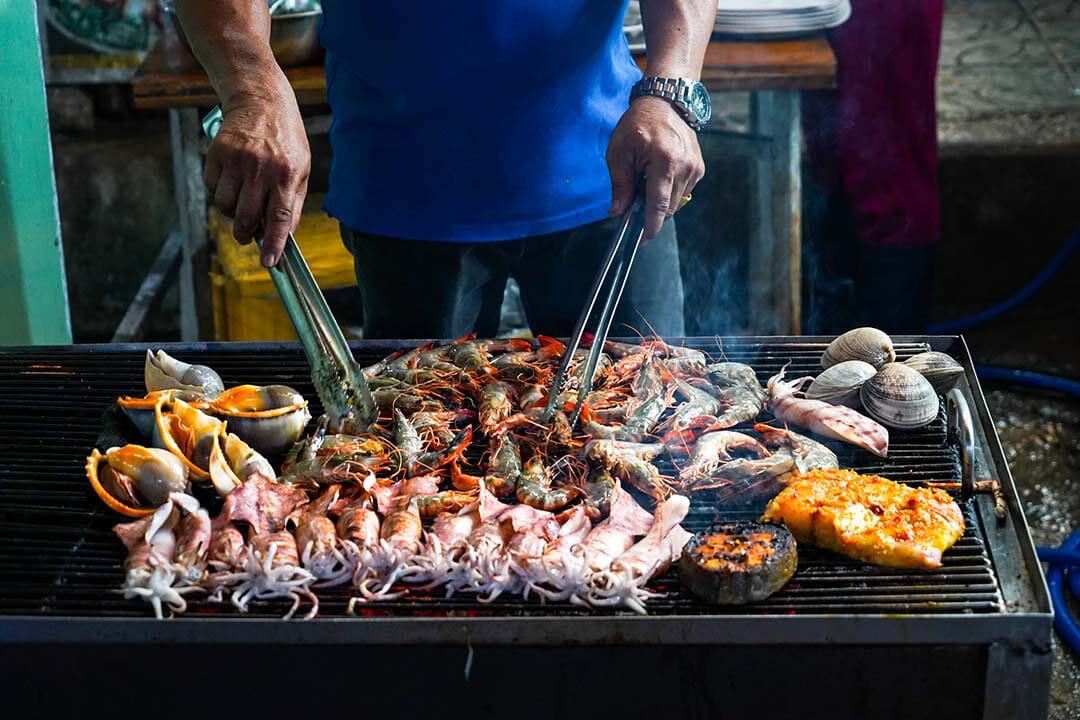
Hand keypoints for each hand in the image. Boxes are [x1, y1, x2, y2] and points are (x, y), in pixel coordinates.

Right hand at [204, 80, 310, 266]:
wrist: (261, 100)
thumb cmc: (286, 140)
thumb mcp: (302, 170)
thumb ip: (293, 204)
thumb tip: (285, 237)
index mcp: (287, 174)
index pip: (281, 217)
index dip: (274, 243)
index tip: (269, 263)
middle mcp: (262, 168)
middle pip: (247, 217)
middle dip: (245, 234)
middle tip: (247, 236)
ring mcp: (237, 160)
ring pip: (225, 206)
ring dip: (232, 211)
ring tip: (242, 197)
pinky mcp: (217, 153)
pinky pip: (212, 188)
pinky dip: (220, 191)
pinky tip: (231, 178)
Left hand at [606, 96, 704, 239]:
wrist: (665, 101)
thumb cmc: (638, 124)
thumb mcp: (620, 152)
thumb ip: (620, 186)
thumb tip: (617, 213)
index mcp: (664, 162)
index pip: (658, 204)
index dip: (650, 226)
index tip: (642, 240)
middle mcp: (685, 167)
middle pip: (668, 208)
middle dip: (651, 214)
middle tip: (633, 209)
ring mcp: (695, 168)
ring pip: (676, 202)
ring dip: (660, 201)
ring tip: (645, 182)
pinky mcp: (699, 168)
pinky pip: (682, 192)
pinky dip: (668, 192)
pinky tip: (657, 176)